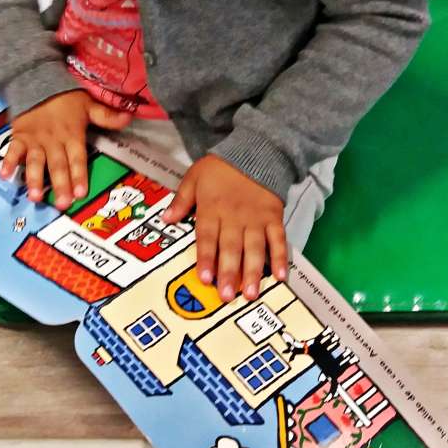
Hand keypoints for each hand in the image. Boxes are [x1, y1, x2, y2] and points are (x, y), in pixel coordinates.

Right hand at [0, 90, 131, 208]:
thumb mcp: (89, 104)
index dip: (79, 175)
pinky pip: (12, 150)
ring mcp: (35, 140)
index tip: (81, 193)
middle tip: (62, 204)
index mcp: (72, 135)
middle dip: (60, 185)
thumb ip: (107, 116)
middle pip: (58, 165)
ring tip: (35, 197)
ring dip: (34, 179)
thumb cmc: (66, 98)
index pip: (77, 158)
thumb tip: (130, 117)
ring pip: (35, 162)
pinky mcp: (19, 137)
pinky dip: (8, 162)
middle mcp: (54, 140)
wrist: (37, 81)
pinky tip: (5, 176)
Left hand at [161, 155, 285, 301]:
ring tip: (251, 294)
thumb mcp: (194, 177)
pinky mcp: (274, 218)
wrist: (255, 151)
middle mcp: (234, 217)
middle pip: (231, 248)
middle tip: (227, 296)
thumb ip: (181, 200)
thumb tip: (166, 219)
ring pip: (255, 248)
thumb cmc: (220, 168)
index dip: (206, 258)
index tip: (204, 278)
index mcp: (212, 209)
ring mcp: (257, 219)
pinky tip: (281, 276)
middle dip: (229, 273)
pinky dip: (280, 257)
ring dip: (253, 272)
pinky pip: (278, 240)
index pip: (207, 237)